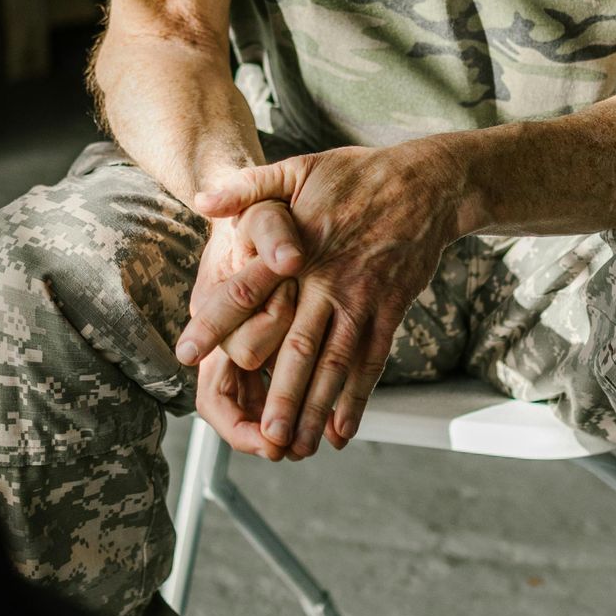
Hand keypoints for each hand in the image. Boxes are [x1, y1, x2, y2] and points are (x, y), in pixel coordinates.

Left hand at [190, 141, 466, 455]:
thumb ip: (247, 187)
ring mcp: (363, 300)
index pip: (249, 290)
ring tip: (298, 445)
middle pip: (299, 347)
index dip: (217, 322)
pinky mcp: (391, 310)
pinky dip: (358, 398)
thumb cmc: (357, 176)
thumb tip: (201, 199)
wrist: (428, 183)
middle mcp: (329, 282)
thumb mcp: (297, 169)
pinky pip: (372, 361)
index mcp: (299, 249)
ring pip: (336, 364)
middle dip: (281, 395)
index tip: (186, 353)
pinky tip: (343, 430)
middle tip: (264, 436)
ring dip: (317, 408)